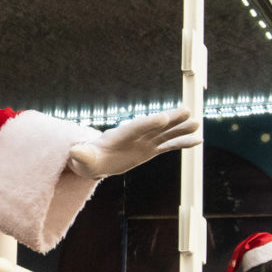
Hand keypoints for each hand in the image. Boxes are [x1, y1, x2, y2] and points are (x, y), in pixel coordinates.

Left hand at [68, 106, 201, 178]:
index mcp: (118, 136)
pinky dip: (182, 143)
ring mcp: (143, 142)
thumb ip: (81, 155)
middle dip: (169, 119)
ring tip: (197, 123)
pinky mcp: (149, 150)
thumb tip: (75, 151)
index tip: (162, 118)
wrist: (94, 160)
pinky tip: (197, 140)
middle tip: (186, 111)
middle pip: (154, 126)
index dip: (148, 123)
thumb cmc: (86, 159)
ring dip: (180, 129)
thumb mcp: (81, 159)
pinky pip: (168, 146)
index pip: (135, 128)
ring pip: (164, 134)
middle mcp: (134, 136)